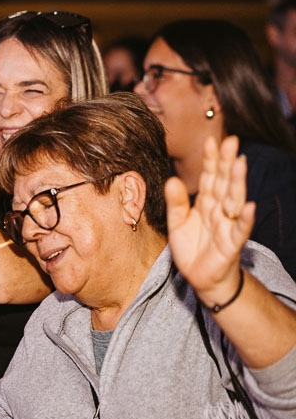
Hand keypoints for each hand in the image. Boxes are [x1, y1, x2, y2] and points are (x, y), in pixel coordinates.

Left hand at [166, 136, 254, 304]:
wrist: (201, 277)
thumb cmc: (192, 247)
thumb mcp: (177, 222)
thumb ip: (175, 202)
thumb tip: (171, 179)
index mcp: (206, 202)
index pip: (210, 177)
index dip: (211, 160)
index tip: (211, 140)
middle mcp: (220, 210)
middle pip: (224, 183)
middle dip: (226, 162)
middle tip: (230, 140)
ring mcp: (227, 225)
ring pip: (234, 200)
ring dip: (237, 182)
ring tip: (239, 163)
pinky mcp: (231, 244)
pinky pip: (239, 230)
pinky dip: (244, 218)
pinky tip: (249, 206)